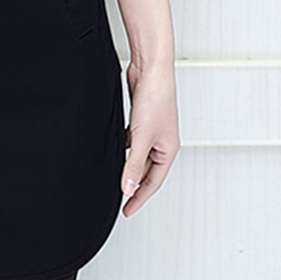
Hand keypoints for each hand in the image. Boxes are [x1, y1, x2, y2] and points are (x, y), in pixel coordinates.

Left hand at [120, 59, 179, 216]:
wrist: (150, 69)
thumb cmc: (156, 97)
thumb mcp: (142, 137)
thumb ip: (133, 164)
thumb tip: (128, 188)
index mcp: (167, 150)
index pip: (153, 182)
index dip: (139, 198)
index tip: (127, 210)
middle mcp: (161, 142)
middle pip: (146, 171)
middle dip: (134, 185)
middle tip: (120, 199)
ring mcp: (150, 130)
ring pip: (138, 155)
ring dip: (127, 166)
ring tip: (114, 177)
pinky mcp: (140, 119)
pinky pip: (131, 141)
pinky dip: (123, 148)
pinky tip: (113, 149)